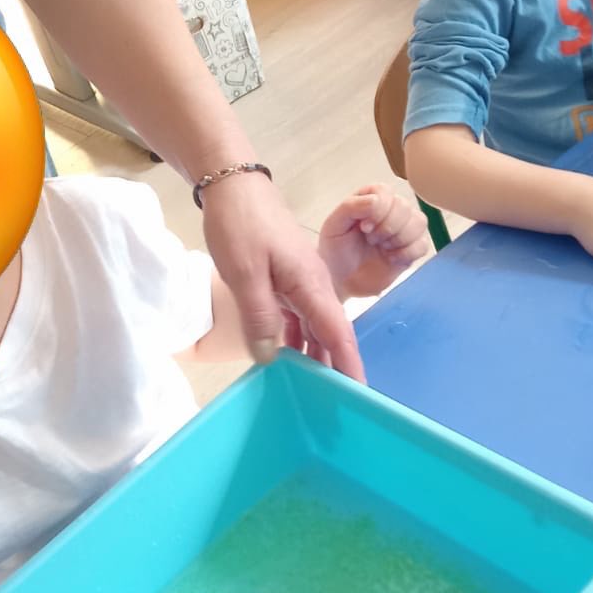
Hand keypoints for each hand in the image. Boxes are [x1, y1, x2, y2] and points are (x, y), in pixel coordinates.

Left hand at [200, 170, 364, 378]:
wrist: (233, 184)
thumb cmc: (241, 224)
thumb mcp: (244, 272)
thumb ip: (260, 316)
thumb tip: (272, 357)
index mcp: (310, 283)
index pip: (337, 333)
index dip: (348, 366)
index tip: (359, 396)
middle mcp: (312, 285)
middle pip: (329, 334)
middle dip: (334, 369)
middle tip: (333, 407)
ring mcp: (298, 282)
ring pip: (312, 327)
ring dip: (313, 356)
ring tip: (312, 391)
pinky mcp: (283, 279)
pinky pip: (295, 317)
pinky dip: (294, 339)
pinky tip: (285, 359)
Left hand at [318, 187, 431, 299]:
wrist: (343, 280)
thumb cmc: (337, 250)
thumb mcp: (333, 226)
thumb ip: (351, 206)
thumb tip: (376, 201)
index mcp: (370, 198)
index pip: (385, 191)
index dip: (378, 209)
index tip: (364, 227)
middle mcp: (390, 209)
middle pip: (404, 206)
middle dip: (387, 227)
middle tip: (371, 240)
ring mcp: (404, 228)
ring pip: (419, 222)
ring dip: (399, 238)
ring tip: (382, 248)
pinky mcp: (413, 248)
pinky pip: (423, 244)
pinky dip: (406, 253)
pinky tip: (391, 258)